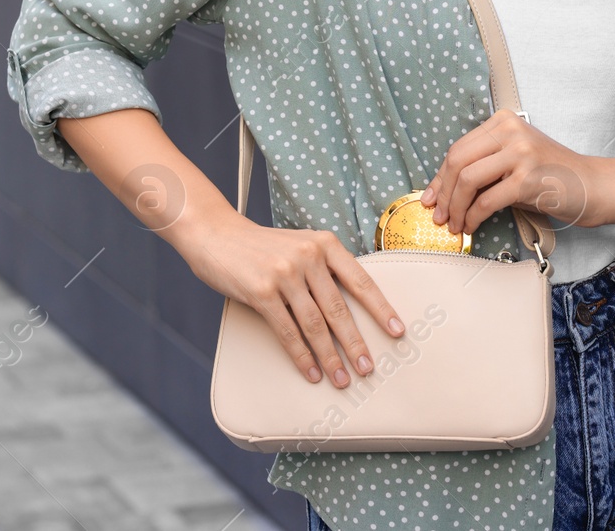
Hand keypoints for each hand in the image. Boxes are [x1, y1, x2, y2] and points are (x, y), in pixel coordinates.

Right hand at [182, 211, 406, 387]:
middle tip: (368, 368)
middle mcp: (308, 256)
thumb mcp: (300, 245)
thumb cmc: (262, 247)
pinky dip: (302, 356)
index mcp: (324, 243)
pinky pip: (287, 331)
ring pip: (315, 325)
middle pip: (339, 309)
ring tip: (341, 379)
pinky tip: (312, 372)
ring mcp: (284, 273)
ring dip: (330, 357)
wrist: (216, 235)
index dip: (380, 308)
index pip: (361, 280)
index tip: (397, 331)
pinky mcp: (262, 292)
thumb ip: (323, 269)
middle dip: (355, 343)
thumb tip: (349, 312)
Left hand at [420, 108, 602, 235]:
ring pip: (468, 180)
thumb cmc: (549, 176)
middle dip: (443, 193)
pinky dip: (473, 217)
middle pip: (458, 161)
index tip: (431, 198)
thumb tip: (442, 190)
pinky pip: (487, 201)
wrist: (591, 186)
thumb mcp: (513, 159)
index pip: (458, 148)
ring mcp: (520, 153)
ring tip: (454, 224)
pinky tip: (471, 226)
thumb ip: (483, 165)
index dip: (439, 177)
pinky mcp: (527, 178)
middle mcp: (510, 130)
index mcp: (503, 121)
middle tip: (439, 216)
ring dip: (455, 208)